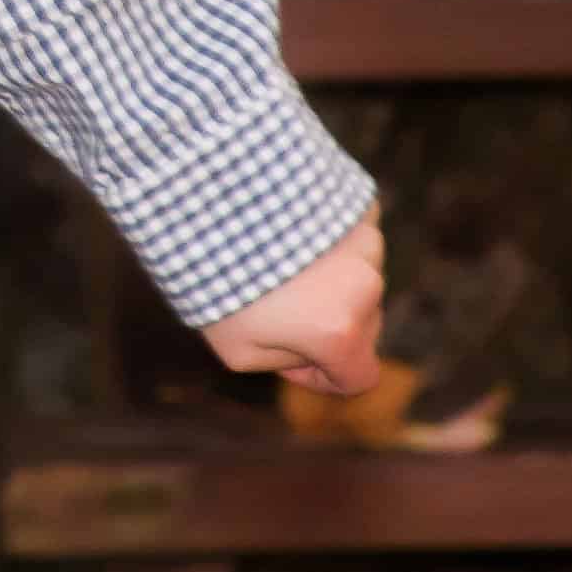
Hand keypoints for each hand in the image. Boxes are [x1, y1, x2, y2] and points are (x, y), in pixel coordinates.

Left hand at [199, 201, 383, 395]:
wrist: (206, 195)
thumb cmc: (211, 276)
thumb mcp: (235, 347)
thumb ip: (284, 363)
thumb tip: (309, 351)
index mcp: (341, 330)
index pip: (360, 375)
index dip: (326, 376)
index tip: (291, 353)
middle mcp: (366, 285)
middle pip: (362, 325)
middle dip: (325, 324)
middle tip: (270, 301)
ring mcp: (366, 241)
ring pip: (355, 277)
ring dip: (326, 277)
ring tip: (271, 256)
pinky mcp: (358, 205)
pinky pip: (349, 236)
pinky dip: (325, 239)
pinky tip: (283, 229)